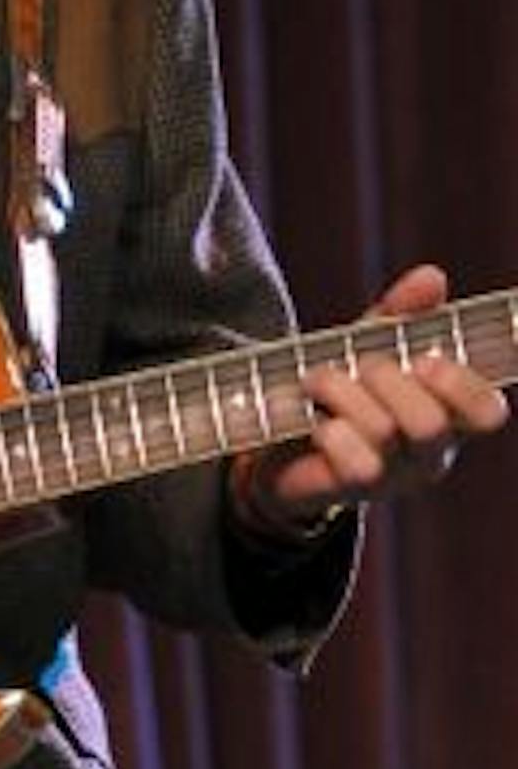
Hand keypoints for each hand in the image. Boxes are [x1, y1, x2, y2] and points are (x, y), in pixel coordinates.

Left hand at [234, 264, 509, 539]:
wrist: (281, 441)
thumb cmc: (341, 388)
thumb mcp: (368, 343)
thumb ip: (400, 313)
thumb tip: (433, 276)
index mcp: (447, 414)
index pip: (487, 411)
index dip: (462, 385)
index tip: (425, 360)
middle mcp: (429, 452)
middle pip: (431, 422)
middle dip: (386, 379)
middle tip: (358, 365)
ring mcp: (394, 478)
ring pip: (385, 432)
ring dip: (343, 393)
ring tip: (317, 380)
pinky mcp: (352, 491)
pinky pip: (357, 466)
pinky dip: (332, 434)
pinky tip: (318, 423)